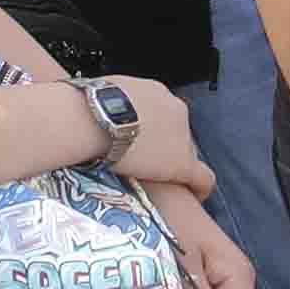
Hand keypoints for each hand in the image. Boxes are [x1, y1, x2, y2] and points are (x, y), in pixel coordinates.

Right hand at [103, 77, 204, 194]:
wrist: (93, 119)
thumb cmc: (87, 106)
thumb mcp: (104, 94)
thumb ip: (114, 103)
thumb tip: (99, 111)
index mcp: (155, 92)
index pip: (162, 114)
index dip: (154, 130)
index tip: (143, 141)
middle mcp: (174, 109)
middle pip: (177, 133)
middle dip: (164, 147)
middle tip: (145, 163)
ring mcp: (181, 136)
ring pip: (186, 153)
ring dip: (173, 165)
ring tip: (159, 181)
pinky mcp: (182, 163)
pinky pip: (202, 178)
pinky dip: (200, 187)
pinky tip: (196, 196)